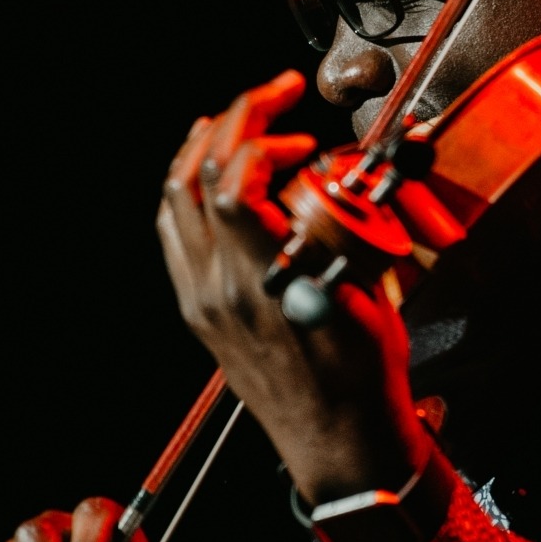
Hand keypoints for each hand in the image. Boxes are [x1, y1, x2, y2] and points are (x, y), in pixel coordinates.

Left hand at [156, 71, 427, 504]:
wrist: (338, 444)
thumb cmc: (361, 382)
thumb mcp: (366, 296)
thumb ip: (338, 234)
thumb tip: (325, 181)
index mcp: (260, 284)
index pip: (232, 185)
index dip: (264, 141)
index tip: (301, 136)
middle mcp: (217, 289)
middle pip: (195, 177)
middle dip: (236, 121)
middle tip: (274, 97)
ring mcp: (200, 299)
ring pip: (173, 200)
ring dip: (203, 148)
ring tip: (237, 121)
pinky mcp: (199, 310)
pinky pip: (174, 232)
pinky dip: (188, 188)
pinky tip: (213, 173)